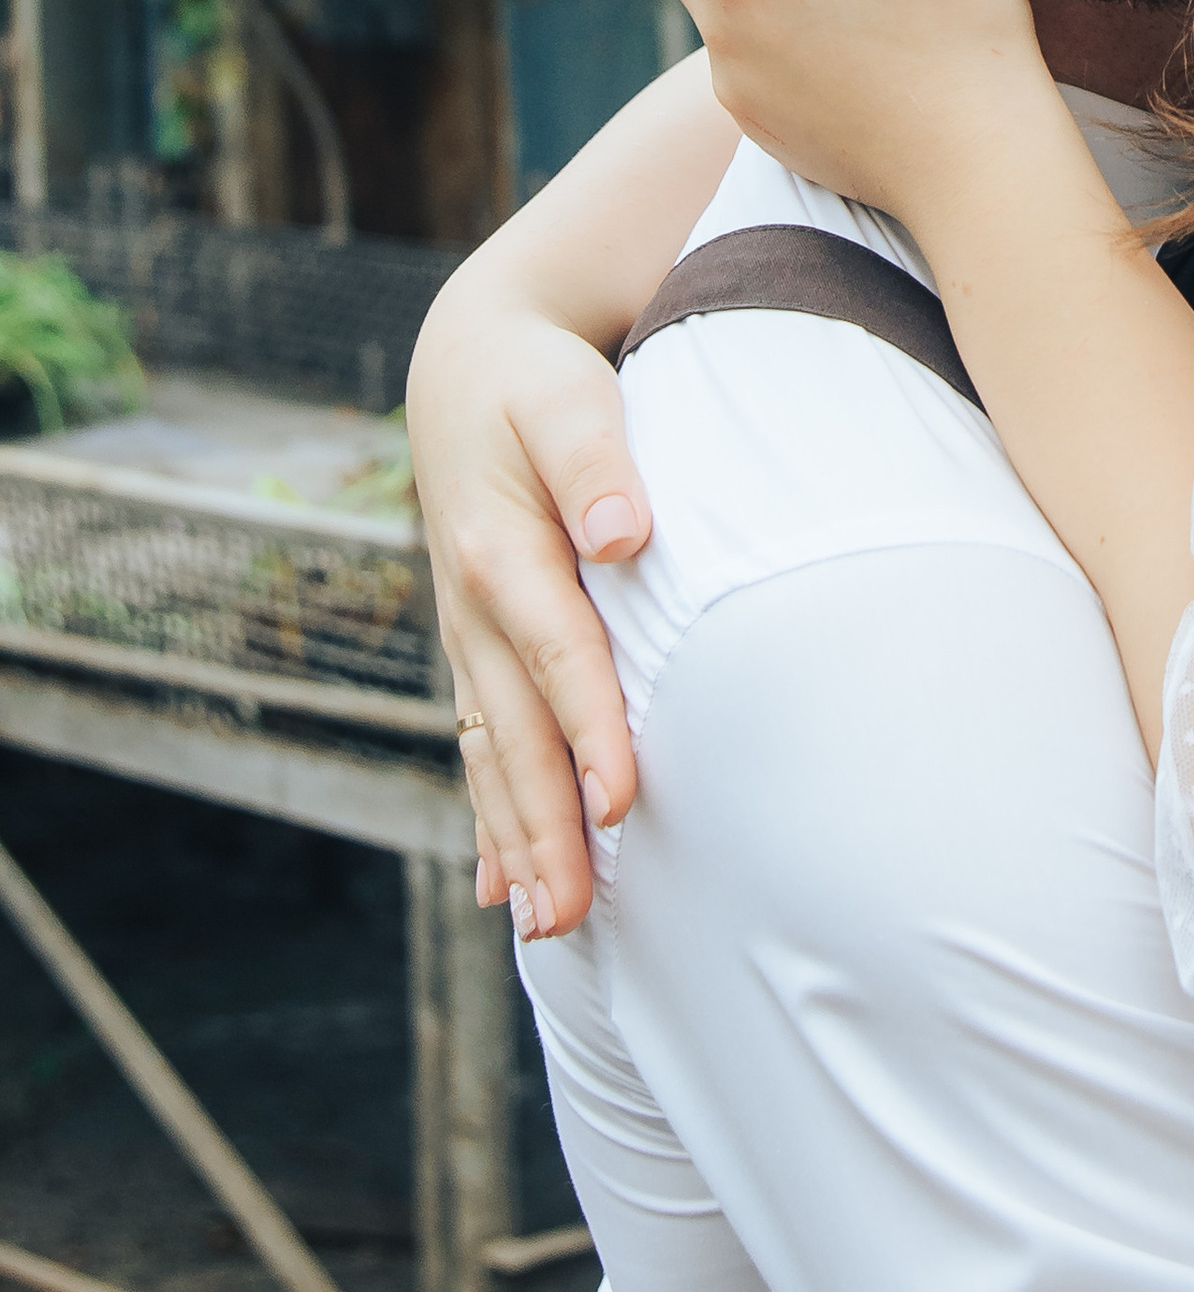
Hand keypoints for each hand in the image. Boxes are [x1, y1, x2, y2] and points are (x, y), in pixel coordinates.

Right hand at [410, 295, 649, 940]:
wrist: (472, 365)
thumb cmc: (538, 381)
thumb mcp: (567, 396)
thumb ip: (596, 461)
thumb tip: (624, 533)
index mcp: (502, 551)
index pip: (558, 655)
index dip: (590, 730)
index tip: (619, 804)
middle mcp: (476, 608)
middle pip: (515, 733)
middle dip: (543, 829)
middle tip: (571, 919)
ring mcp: (472, 635)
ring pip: (494, 754)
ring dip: (518, 841)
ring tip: (546, 927)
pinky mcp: (480, 647)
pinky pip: (482, 745)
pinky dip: (491, 815)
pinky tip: (500, 888)